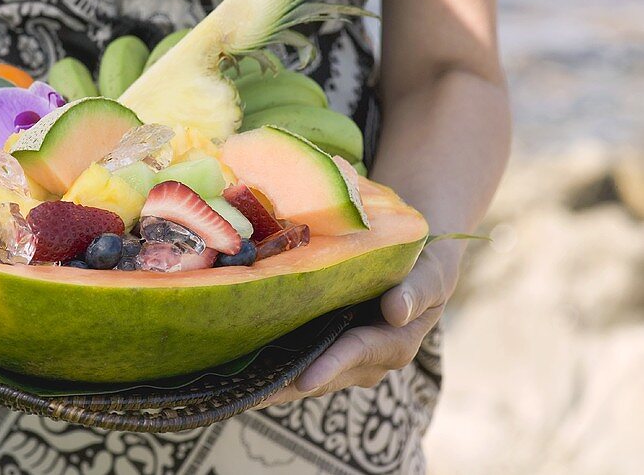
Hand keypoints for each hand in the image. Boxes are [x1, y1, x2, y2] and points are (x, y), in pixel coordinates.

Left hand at [254, 240, 462, 407]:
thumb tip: (396, 311)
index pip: (357, 353)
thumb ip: (418, 291)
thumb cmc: (423, 269)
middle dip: (287, 387)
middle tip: (249, 398)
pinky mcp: (324, 348)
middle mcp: (366, 361)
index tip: (304, 380)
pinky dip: (272, 368)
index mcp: (393, 344)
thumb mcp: (430, 276)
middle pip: (323, 376)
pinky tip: (239, 373)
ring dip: (273, 386)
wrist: (416, 268)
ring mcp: (343, 359)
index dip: (330, 366)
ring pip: (305, 376)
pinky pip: (297, 363)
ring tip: (237, 394)